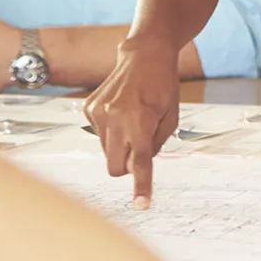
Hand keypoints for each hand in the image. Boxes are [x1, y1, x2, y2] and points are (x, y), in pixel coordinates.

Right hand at [84, 37, 180, 207]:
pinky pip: (99, 136)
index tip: (141, 205)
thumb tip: (139, 164)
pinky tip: (122, 112)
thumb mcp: (172, 117)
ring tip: (134, 121)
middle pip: (115, 167)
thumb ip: (157, 144)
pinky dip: (112, 132)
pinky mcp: (88, 108)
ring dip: (120, 146)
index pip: (140, 163)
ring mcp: (98, 113)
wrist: (144, 55)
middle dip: (127, 166)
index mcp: (140, 121)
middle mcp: (115, 118)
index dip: (141, 186)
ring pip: (106, 152)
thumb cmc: (164, 86)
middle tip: (142, 148)